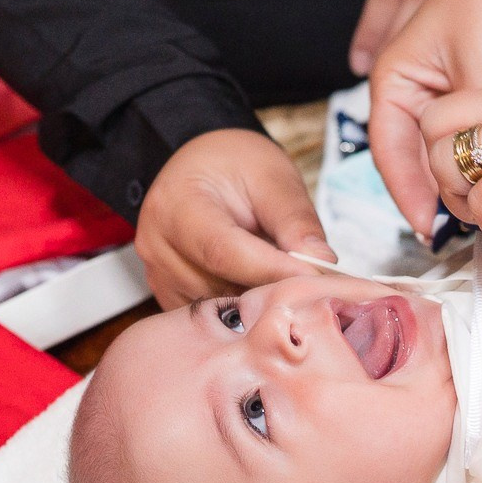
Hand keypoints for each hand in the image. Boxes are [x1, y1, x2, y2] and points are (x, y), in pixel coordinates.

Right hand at [134, 128, 334, 306]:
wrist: (205, 170)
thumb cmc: (237, 166)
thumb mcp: (274, 178)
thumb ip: (296, 221)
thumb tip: (322, 263)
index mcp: (175, 206)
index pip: (224, 252)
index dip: (274, 270)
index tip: (317, 279)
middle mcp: (158, 246)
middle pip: (221, 286)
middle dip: (273, 291)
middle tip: (315, 288)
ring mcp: (160, 275)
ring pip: (220, 308)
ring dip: (261, 305)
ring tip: (291, 284)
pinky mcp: (171, 295)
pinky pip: (214, 316)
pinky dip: (246, 311)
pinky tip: (266, 293)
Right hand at [365, 0, 481, 240]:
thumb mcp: (478, 61)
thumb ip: (473, 123)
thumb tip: (475, 177)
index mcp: (399, 79)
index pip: (391, 150)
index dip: (408, 193)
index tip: (429, 228)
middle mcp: (424, 97)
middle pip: (424, 163)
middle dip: (444, 198)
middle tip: (469, 232)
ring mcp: (461, 105)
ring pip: (459, 162)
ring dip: (473, 190)